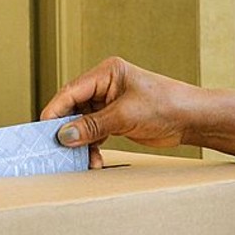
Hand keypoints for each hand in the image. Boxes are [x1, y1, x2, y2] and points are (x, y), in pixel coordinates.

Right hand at [40, 57, 234, 166]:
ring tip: (82, 161)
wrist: (192, 119)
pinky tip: (94, 161)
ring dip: (81, 143)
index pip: (71, 91)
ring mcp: (110, 103)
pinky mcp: (116, 119)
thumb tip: (63, 136)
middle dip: (67, 130)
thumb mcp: (125, 116)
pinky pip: (95, 133)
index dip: (55, 111)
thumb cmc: (165, 105)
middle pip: (73, 108)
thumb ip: (92, 126)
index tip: (42, 131)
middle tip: (57, 150)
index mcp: (106, 73)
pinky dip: (93, 147)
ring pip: (83, 124)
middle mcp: (105, 86)